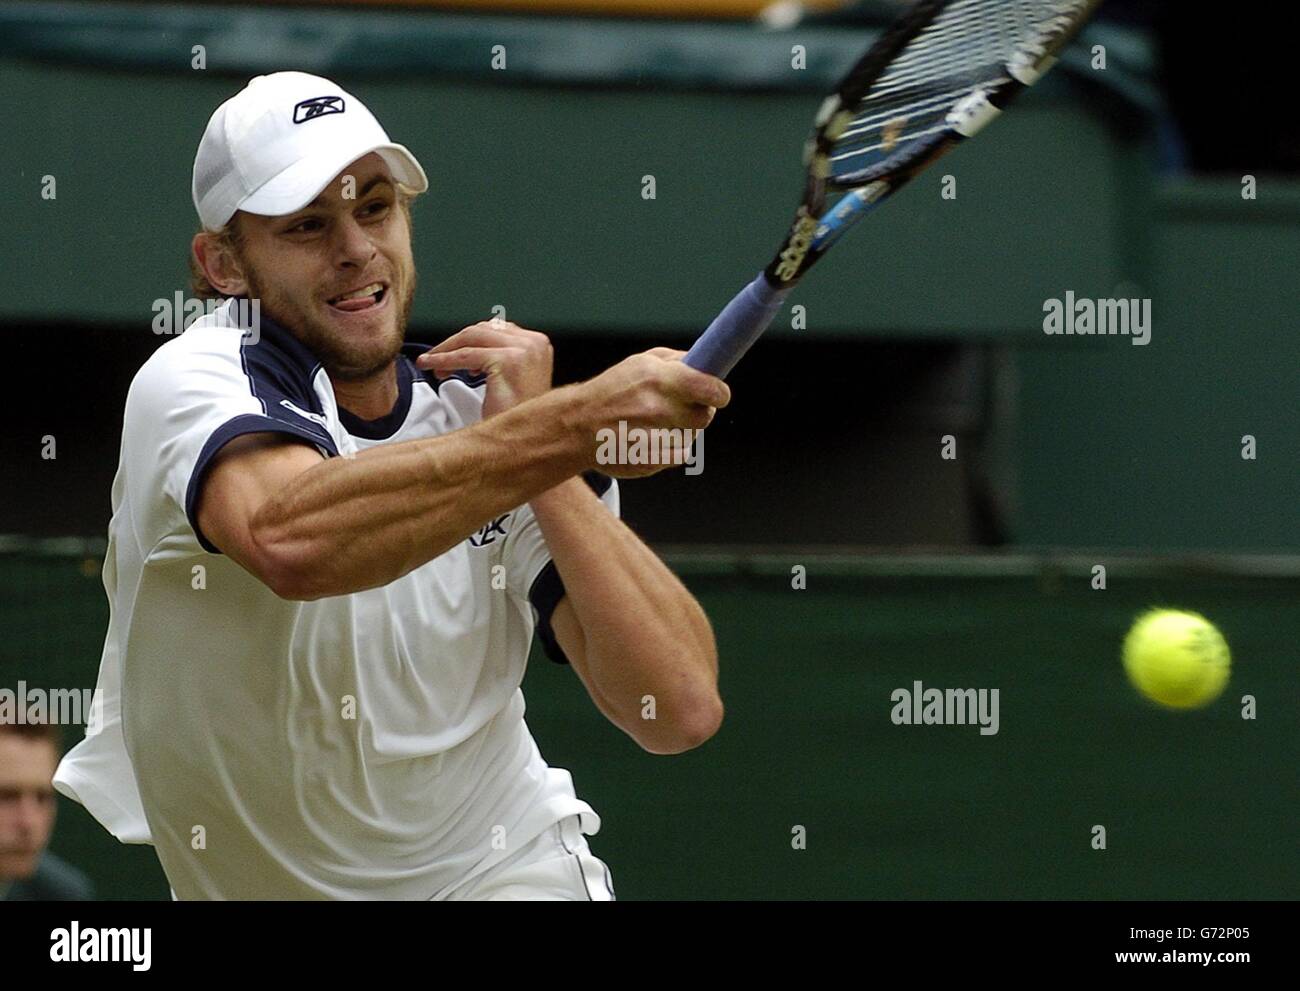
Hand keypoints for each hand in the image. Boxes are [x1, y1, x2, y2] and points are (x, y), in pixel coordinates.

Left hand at [415, 319, 552, 418]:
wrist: (522, 442)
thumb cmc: (516, 417)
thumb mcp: (513, 379)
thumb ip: (500, 358)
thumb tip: (471, 346)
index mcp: (538, 344)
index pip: (496, 328)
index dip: (469, 339)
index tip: (451, 351)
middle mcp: (535, 343)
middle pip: (483, 329)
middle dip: (455, 343)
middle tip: (435, 359)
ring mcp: (523, 350)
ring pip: (472, 338)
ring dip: (446, 350)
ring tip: (431, 364)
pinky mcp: (507, 361)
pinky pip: (465, 355)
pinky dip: (444, 360)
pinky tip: (433, 367)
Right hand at [577, 348, 729, 477]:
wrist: (577, 425)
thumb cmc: (611, 391)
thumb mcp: (640, 362)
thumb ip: (676, 361)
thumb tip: (706, 363)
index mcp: (659, 379)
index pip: (712, 390)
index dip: (718, 393)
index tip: (717, 394)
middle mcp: (659, 408)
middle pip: (705, 416)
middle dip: (697, 411)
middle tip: (679, 408)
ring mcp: (655, 438)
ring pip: (692, 436)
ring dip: (682, 430)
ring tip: (655, 424)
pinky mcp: (651, 461)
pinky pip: (681, 455)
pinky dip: (672, 448)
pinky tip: (652, 440)